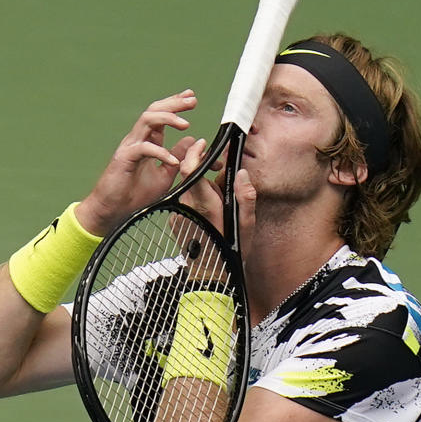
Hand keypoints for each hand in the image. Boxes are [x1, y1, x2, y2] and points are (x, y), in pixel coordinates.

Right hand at [75, 90, 196, 236]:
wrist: (113, 211)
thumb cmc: (135, 195)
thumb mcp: (165, 175)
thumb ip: (177, 157)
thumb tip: (191, 140)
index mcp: (147, 142)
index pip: (161, 116)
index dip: (176, 105)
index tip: (191, 97)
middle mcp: (137, 140)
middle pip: (154, 111)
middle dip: (174, 103)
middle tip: (191, 100)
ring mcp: (129, 147)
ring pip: (146, 121)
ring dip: (167, 118)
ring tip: (185, 123)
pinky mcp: (124, 159)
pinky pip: (143, 149)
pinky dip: (160, 152)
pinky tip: (173, 160)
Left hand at [175, 139, 257, 272]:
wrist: (208, 276)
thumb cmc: (229, 252)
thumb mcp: (246, 226)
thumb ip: (246, 197)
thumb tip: (241, 173)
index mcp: (205, 206)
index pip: (190, 170)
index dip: (194, 154)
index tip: (202, 144)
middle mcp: (187, 208)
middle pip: (190, 176)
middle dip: (203, 170)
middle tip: (220, 175)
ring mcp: (178, 214)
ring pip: (188, 189)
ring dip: (201, 187)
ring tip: (217, 202)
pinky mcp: (173, 220)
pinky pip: (185, 202)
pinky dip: (195, 201)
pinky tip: (207, 214)